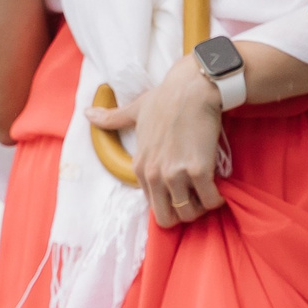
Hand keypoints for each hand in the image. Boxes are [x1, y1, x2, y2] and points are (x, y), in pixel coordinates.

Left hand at [86, 52, 227, 228]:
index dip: (169, 203)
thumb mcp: (135, 110)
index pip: (152, 206)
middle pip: (168, 218)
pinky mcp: (198, 171)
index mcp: (139, 165)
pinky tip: (220, 188)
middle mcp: (154, 174)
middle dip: (184, 213)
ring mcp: (175, 174)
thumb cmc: (166, 98)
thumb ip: (112, 118)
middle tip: (197, 198)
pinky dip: (218, 199)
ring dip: (202, 207)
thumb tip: (87, 113)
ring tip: (209, 192)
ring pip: (189, 213)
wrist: (192, 88)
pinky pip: (211, 200)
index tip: (182, 191)